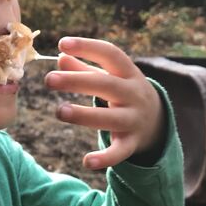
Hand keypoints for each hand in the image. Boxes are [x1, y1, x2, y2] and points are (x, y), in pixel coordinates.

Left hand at [45, 36, 164, 169]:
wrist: (156, 120)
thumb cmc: (123, 91)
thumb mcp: (110, 76)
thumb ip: (85, 68)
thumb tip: (60, 56)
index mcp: (127, 72)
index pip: (109, 53)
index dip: (87, 47)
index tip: (63, 43)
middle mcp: (133, 93)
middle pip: (106, 85)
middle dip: (77, 81)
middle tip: (48, 80)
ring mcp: (134, 118)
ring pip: (110, 118)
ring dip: (84, 115)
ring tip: (59, 111)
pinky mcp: (132, 142)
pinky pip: (119, 152)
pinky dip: (105, 158)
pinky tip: (86, 161)